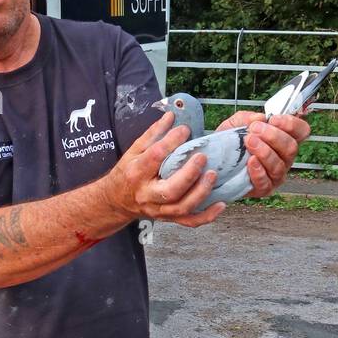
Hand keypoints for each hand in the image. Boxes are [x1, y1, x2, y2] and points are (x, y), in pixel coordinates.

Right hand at [108, 112, 225, 226]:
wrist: (116, 201)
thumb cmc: (126, 173)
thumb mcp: (133, 151)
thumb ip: (153, 134)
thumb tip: (172, 116)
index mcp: (137, 173)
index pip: (155, 157)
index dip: (171, 142)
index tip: (185, 129)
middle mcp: (147, 194)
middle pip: (171, 190)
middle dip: (189, 174)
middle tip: (202, 157)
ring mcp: (159, 210)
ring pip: (182, 207)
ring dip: (200, 193)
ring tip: (213, 175)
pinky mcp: (168, 218)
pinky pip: (189, 222)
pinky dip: (207, 216)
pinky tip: (221, 204)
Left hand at [217, 110, 310, 197]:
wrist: (215, 162)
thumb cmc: (231, 143)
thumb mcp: (236, 124)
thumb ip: (246, 118)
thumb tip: (259, 118)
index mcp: (284, 139)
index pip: (301, 131)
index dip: (291, 124)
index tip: (273, 119)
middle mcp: (284, 158)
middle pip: (291, 147)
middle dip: (273, 136)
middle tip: (255, 130)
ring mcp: (276, 174)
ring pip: (279, 165)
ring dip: (264, 151)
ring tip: (249, 142)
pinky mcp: (264, 188)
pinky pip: (266, 182)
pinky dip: (258, 171)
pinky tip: (250, 162)